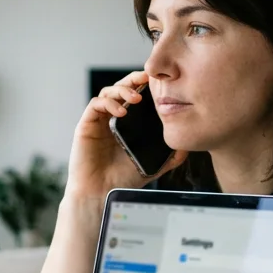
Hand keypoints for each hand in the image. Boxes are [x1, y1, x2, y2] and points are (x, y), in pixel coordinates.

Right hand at [66, 70, 186, 200]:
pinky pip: (95, 105)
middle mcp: (111, 119)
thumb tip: (186, 146)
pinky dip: (108, 104)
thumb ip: (169, 157)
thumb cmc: (122, 181)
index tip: (159, 82)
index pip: (135, 96)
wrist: (100, 194)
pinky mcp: (86, 125)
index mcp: (127, 124)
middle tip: (147, 79)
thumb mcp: (152, 166)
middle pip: (121, 88)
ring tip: (136, 98)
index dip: (145, 86)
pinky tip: (121, 112)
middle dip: (133, 80)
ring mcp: (98, 121)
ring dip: (122, 90)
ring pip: (108, 92)